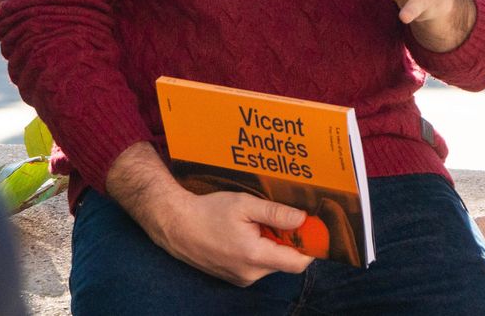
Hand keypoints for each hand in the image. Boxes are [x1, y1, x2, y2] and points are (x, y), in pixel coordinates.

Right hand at [106, 144, 312, 285]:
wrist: (175, 224)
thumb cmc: (207, 211)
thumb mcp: (243, 204)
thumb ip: (275, 213)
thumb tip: (303, 219)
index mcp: (256, 256)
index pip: (299, 262)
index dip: (309, 246)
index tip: (309, 228)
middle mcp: (251, 274)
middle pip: (285, 262)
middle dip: (286, 242)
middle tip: (276, 218)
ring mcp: (241, 278)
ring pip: (270, 264)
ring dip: (270, 246)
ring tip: (253, 224)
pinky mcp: (233, 278)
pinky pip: (256, 267)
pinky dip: (257, 251)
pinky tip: (242, 234)